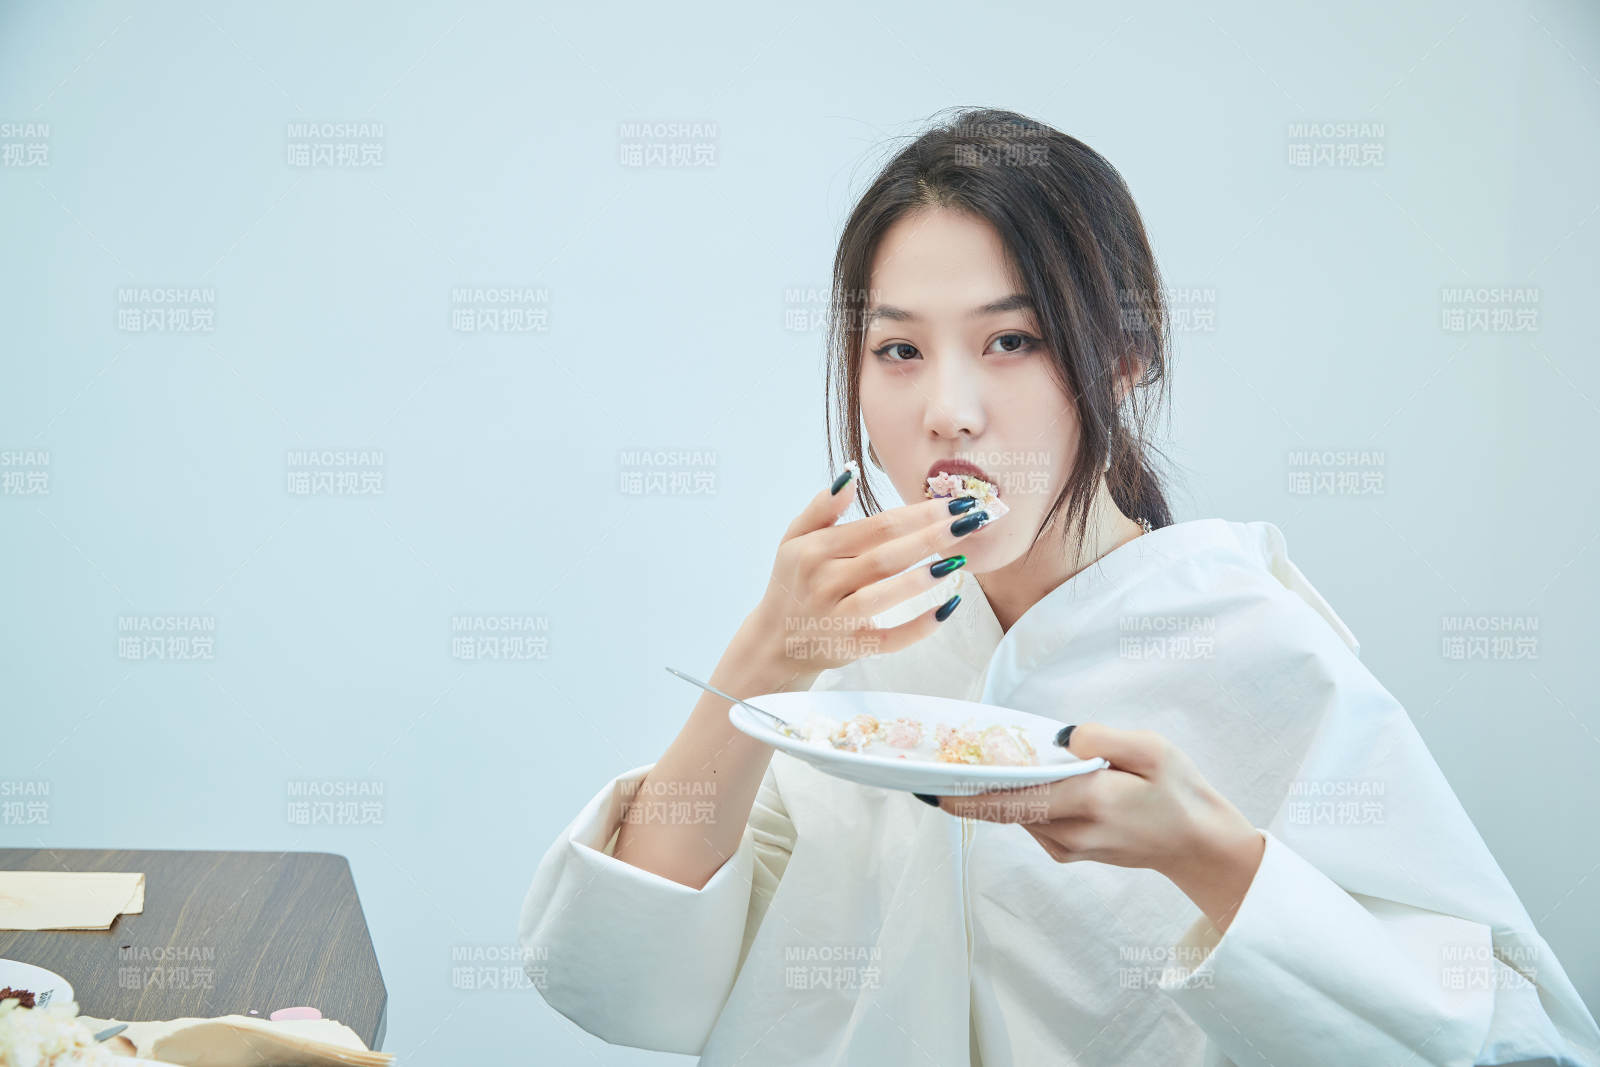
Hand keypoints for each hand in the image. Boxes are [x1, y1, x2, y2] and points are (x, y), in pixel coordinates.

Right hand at [737, 462, 1005, 685]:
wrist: (774, 642)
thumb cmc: (793, 583)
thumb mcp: (794, 539)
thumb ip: (821, 507)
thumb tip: (850, 473)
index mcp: (815, 549)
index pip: (878, 526)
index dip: (919, 512)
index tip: (955, 502)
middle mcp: (825, 581)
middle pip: (887, 555)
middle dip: (933, 536)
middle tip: (973, 520)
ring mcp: (837, 617)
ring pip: (884, 594)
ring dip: (923, 578)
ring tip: (959, 560)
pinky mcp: (851, 647)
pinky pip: (890, 639)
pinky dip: (919, 626)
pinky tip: (947, 607)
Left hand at [930, 722, 1265, 931]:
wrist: (1199, 846)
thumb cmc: (1179, 793)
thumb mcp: (1153, 750)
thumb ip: (1102, 738)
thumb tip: (1059, 737)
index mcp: (1088, 802)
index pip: (1014, 798)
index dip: (967, 793)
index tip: (930, 785)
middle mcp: (1070, 832)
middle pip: (1002, 810)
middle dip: (964, 791)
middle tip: (927, 769)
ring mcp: (1067, 847)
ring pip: (1014, 816)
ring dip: (988, 795)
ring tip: (957, 766)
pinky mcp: (1068, 850)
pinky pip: (1029, 822)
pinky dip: (1013, 802)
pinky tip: (1008, 780)